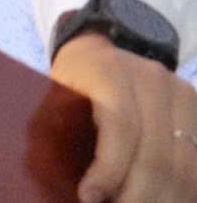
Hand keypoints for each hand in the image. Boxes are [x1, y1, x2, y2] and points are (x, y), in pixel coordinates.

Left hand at [50, 33, 196, 202]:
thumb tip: (79, 191)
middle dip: (138, 197)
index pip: (121, 129)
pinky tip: (163, 201)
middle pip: (158, 155)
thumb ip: (61, 133)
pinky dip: (183, 192)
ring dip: (164, 199)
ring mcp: (182, 96)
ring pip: (185, 166)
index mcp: (111, 73)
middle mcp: (154, 81)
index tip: (89, 198)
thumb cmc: (70, 81)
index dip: (109, 172)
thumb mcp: (56, 95)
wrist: (99, 53)